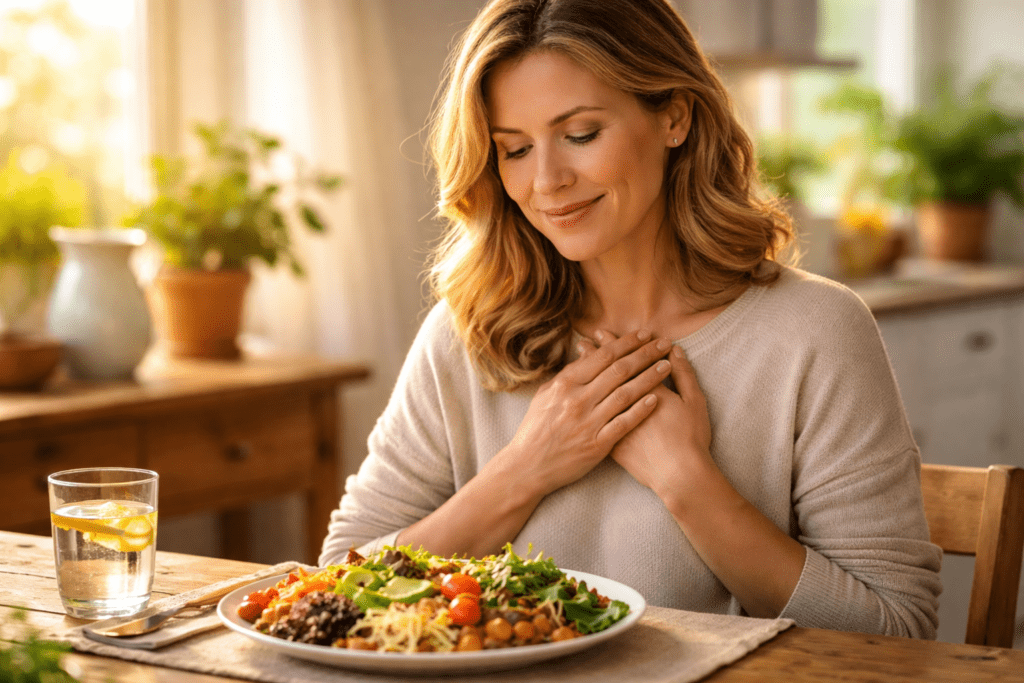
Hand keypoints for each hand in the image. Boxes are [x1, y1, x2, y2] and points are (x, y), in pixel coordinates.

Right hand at [506, 329, 673, 495]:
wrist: (527, 467)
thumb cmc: (535, 430)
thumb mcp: (545, 396)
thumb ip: (567, 376)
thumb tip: (585, 356)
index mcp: (565, 384)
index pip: (602, 356)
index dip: (626, 343)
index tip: (644, 334)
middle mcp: (578, 399)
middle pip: (619, 370)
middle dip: (645, 354)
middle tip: (664, 343)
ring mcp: (588, 422)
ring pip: (626, 393)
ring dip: (649, 377)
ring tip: (667, 365)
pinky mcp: (597, 444)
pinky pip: (624, 423)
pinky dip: (641, 409)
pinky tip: (657, 399)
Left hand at [584, 335, 712, 496]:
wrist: (678, 475)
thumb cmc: (690, 438)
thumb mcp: (695, 402)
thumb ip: (684, 374)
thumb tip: (675, 351)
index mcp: (646, 390)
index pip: (625, 360)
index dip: (614, 345)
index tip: (601, 332)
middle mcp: (624, 404)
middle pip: (605, 373)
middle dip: (593, 355)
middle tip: (584, 340)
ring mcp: (612, 424)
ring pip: (592, 394)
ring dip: (584, 376)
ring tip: (576, 364)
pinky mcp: (607, 442)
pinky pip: (590, 419)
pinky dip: (583, 403)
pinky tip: (578, 396)